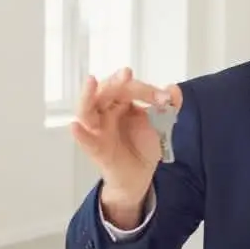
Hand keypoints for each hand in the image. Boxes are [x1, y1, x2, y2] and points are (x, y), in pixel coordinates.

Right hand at [71, 67, 179, 203]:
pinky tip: (75, 126)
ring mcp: (98, 130)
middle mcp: (106, 112)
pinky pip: (85, 141)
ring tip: (91, 82)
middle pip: (105, 92)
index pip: (127, 88)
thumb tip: (174, 89)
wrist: (140, 174)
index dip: (145, 90)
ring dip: (87, 95)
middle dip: (115, 82)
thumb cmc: (143, 146)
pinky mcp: (97, 149)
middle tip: (126, 74)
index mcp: (120, 102)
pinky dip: (80, 134)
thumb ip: (169, 107)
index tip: (164, 98)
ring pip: (86, 110)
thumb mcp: (161, 124)